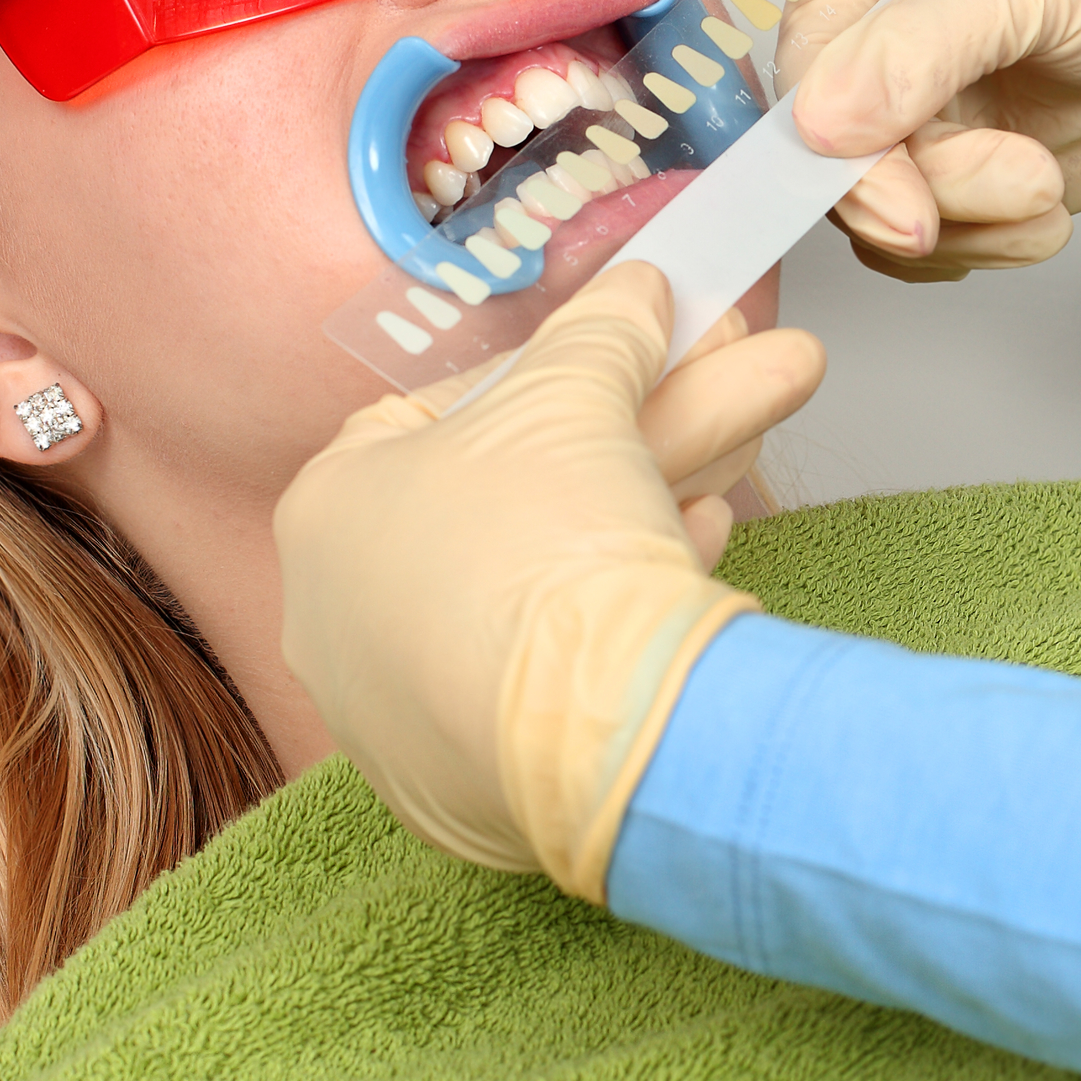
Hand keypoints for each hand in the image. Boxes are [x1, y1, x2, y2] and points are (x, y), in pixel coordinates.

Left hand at [275, 265, 822, 899]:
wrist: (597, 729)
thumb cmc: (546, 543)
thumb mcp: (577, 394)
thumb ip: (601, 333)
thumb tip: (634, 292)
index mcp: (326, 513)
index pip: (439, 415)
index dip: (549, 376)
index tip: (629, 356)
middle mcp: (340, 620)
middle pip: (514, 494)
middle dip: (644, 425)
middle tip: (736, 367)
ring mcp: (402, 714)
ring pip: (543, 580)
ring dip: (655, 498)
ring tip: (754, 443)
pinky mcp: (471, 788)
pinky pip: (549, 668)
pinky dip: (622, 600)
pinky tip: (699, 543)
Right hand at [780, 0, 1080, 276]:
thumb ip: (919, 46)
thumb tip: (820, 120)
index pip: (801, 68)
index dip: (836, 148)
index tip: (900, 199)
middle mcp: (887, 40)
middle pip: (833, 158)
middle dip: (927, 190)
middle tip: (1020, 184)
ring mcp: (929, 118)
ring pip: (880, 216)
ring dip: (971, 222)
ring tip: (1051, 184)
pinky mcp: (972, 185)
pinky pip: (932, 251)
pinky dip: (990, 247)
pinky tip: (1052, 207)